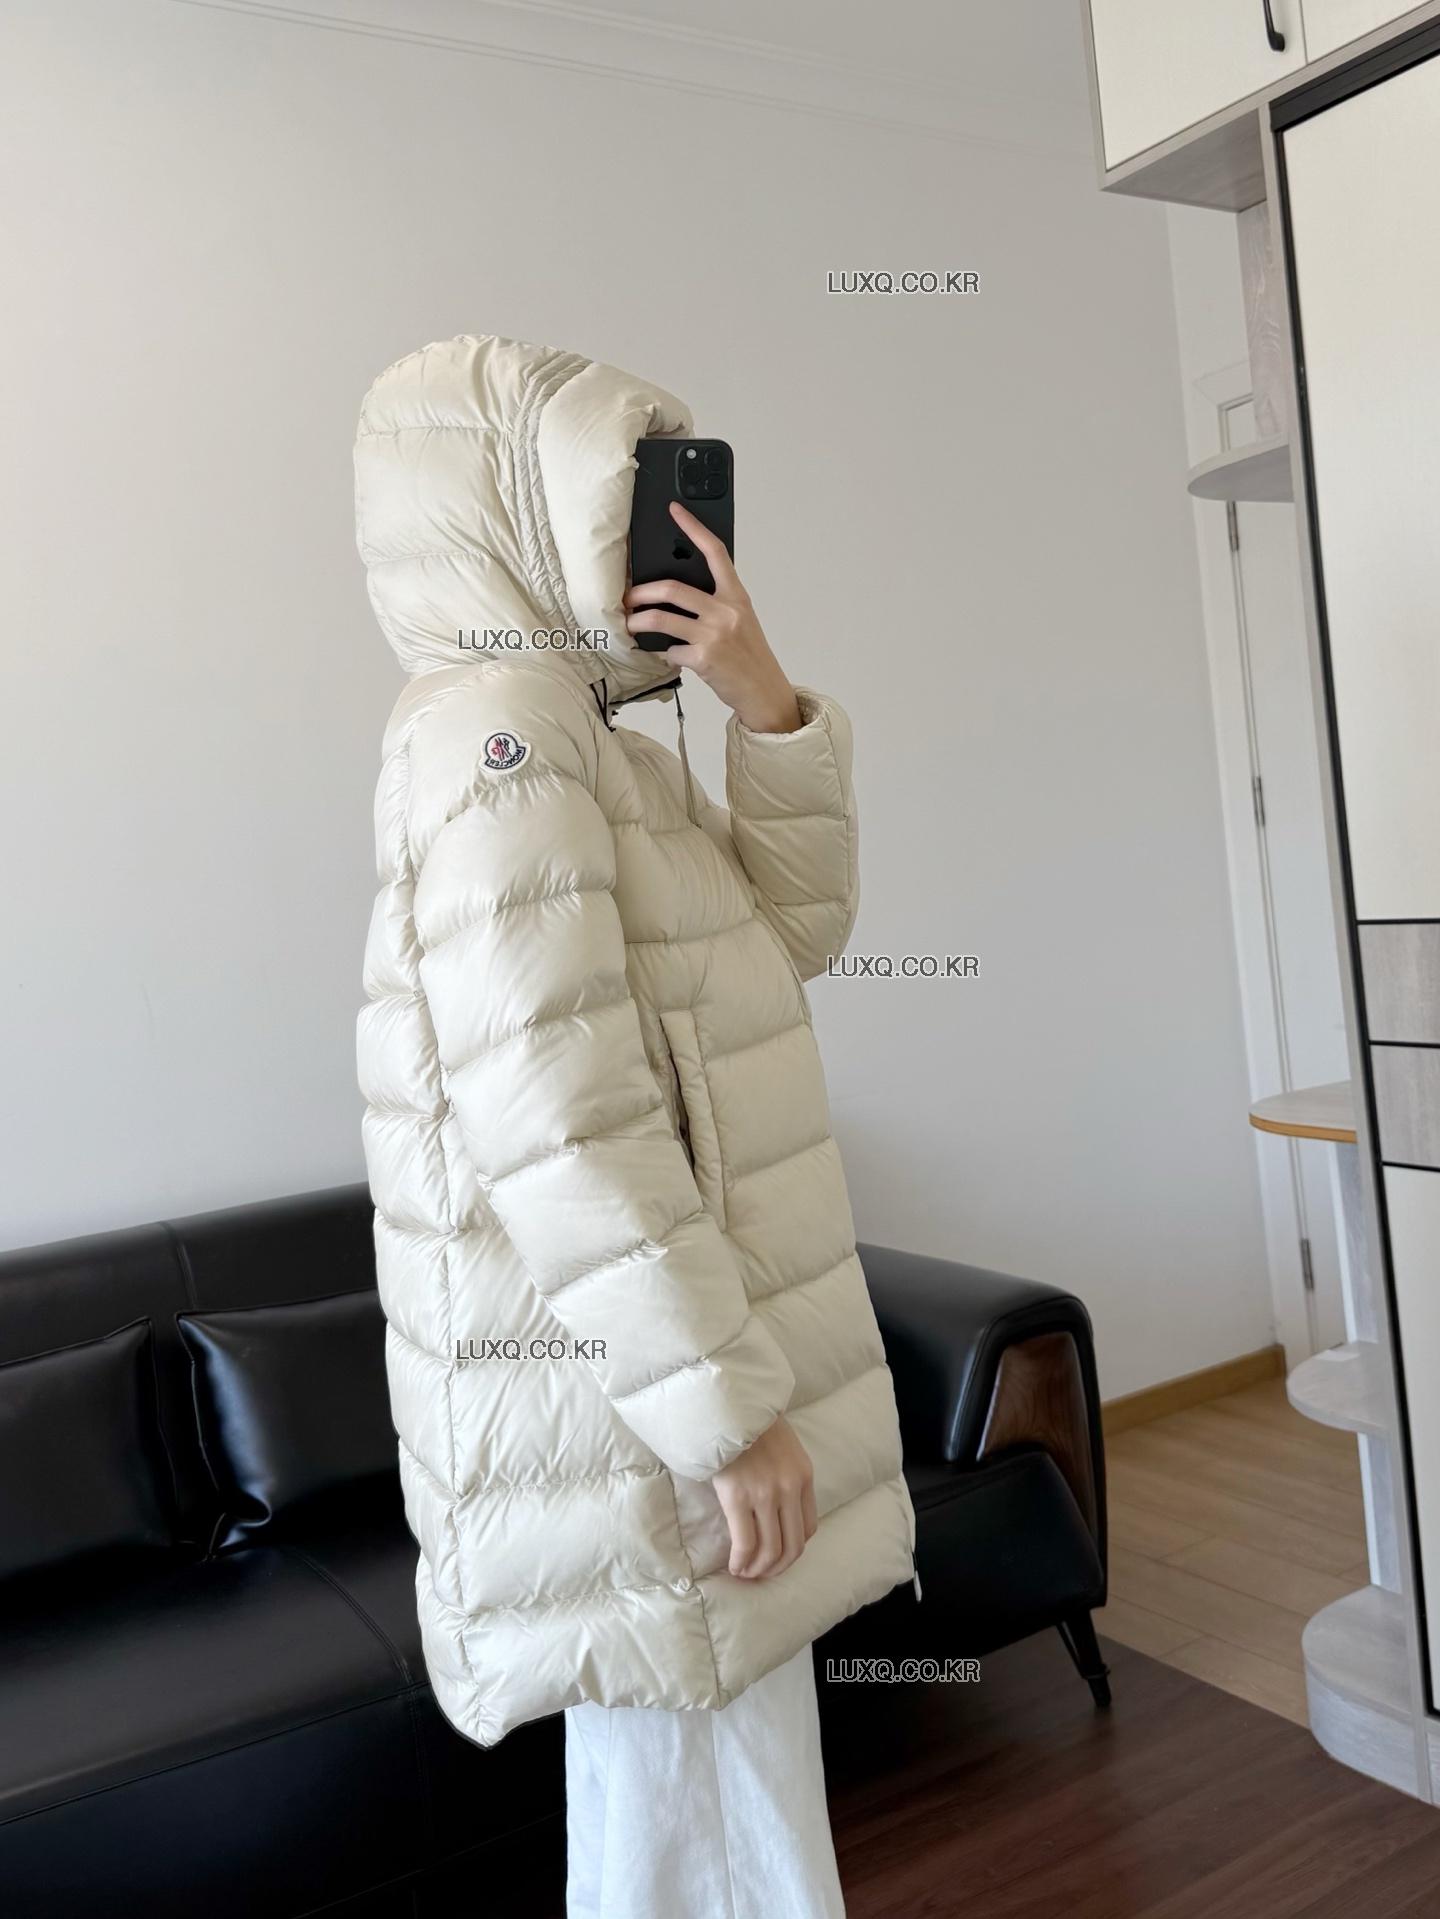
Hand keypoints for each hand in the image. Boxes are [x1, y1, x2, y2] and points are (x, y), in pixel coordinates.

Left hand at [624, 501, 802, 733]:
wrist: (763, 690)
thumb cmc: (749, 654)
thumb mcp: (740, 620)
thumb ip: (715, 603)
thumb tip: (675, 595)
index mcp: (736, 595)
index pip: (714, 552)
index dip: (693, 527)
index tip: (674, 510)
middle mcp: (725, 611)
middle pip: (671, 588)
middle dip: (641, 592)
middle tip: (628, 597)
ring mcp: (713, 635)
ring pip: (660, 619)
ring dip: (637, 622)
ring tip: (630, 624)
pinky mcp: (702, 659)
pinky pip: (669, 650)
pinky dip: (663, 653)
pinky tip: (668, 656)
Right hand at [710, 1415, 817, 1578]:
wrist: (728, 1404)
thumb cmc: (750, 1423)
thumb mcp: (783, 1447)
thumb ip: (785, 1475)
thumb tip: (773, 1509)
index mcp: (804, 1475)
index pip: (808, 1527)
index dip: (793, 1550)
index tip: (777, 1557)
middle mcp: (790, 1488)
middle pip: (793, 1545)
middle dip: (777, 1567)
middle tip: (760, 1574)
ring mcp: (765, 1494)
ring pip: (770, 1549)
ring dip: (758, 1569)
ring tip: (745, 1573)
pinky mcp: (738, 1497)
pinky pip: (745, 1543)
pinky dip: (741, 1562)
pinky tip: (734, 1566)